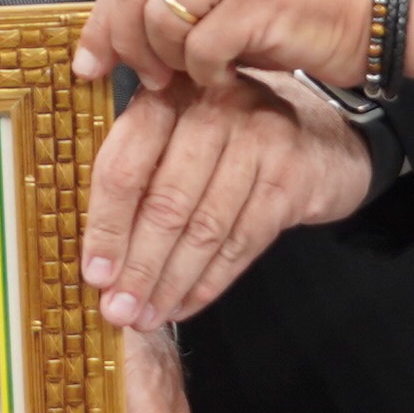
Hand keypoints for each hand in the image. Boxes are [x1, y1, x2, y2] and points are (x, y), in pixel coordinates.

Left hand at [78, 0, 375, 90]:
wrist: (377, 8)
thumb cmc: (303, 5)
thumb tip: (118, 36)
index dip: (102, 19)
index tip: (91, 60)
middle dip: (123, 43)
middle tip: (140, 78)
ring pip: (160, 20)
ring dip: (171, 61)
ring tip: (195, 75)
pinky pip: (200, 49)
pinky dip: (208, 73)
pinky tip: (229, 75)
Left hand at [81, 69, 374, 329]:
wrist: (318, 136)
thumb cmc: (226, 141)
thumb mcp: (177, 134)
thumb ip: (136, 171)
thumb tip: (95, 254)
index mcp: (167, 96)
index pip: (125, 166)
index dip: (105, 226)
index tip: (94, 274)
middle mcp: (213, 108)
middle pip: (166, 203)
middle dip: (139, 267)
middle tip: (119, 310)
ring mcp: (259, 138)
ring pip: (205, 228)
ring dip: (171, 282)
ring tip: (148, 316)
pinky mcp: (292, 174)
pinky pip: (244, 241)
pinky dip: (211, 281)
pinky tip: (187, 305)